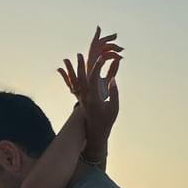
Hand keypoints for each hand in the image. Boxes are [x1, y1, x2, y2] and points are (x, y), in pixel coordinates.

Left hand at [57, 26, 122, 160]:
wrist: (95, 132)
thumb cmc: (106, 121)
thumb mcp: (114, 107)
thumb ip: (114, 93)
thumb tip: (113, 79)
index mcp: (94, 98)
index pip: (93, 79)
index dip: (97, 67)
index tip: (101, 58)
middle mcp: (85, 97)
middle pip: (81, 78)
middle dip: (80, 66)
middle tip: (79, 54)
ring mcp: (82, 99)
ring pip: (76, 81)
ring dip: (74, 70)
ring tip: (72, 60)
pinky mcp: (81, 100)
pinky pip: (76, 86)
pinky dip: (74, 77)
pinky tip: (74, 71)